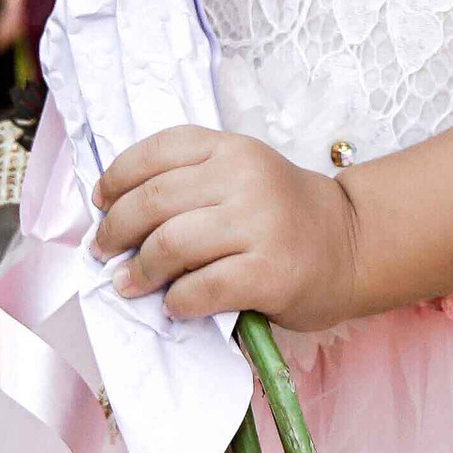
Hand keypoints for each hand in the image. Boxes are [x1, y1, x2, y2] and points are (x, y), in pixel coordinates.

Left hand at [93, 125, 358, 326]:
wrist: (352, 244)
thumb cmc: (284, 215)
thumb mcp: (243, 176)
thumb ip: (191, 183)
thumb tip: (115, 218)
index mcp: (232, 148)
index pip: (156, 151)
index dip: (116, 178)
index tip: (100, 203)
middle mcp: (245, 178)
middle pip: (153, 201)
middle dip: (115, 230)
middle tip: (104, 252)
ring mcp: (260, 224)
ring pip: (170, 244)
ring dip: (139, 271)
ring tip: (129, 284)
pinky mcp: (270, 272)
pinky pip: (201, 288)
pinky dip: (177, 301)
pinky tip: (175, 305)